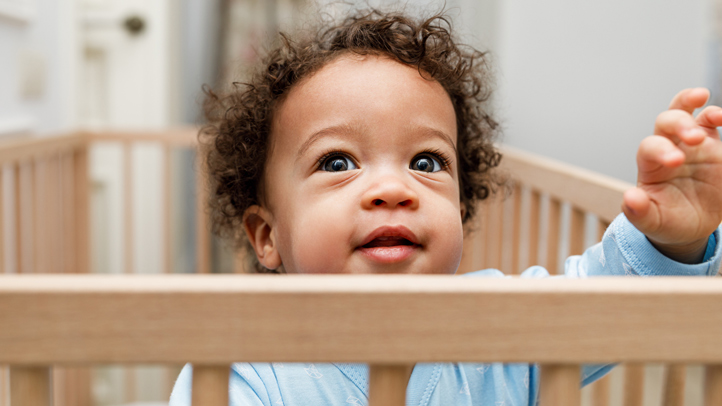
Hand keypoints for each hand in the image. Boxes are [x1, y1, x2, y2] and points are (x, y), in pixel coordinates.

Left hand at [623, 88, 721, 262]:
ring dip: (693, 104)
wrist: (691, 226)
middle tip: (695, 138)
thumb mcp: (652, 222)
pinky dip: (717, 116)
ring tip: (715, 115)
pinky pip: (711, 123)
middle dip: (680, 123)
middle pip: (666, 121)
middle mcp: (668, 147)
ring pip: (687, 112)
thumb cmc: (667, 220)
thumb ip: (638, 211)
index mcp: (650, 164)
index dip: (661, 149)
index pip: (650, 147)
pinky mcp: (712, 146)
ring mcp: (690, 144)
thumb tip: (630, 198)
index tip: (676, 161)